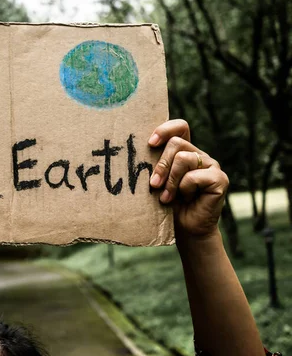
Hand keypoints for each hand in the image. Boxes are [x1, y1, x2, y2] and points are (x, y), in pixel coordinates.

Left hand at [148, 119, 228, 238]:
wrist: (184, 228)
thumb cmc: (166, 203)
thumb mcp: (157, 180)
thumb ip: (154, 164)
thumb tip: (136, 152)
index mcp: (184, 150)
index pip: (180, 127)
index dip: (165, 129)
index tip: (150, 143)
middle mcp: (199, 155)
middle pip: (176, 143)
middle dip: (161, 165)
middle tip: (153, 185)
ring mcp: (211, 165)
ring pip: (184, 158)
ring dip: (170, 181)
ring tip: (166, 197)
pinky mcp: (220, 179)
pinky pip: (195, 176)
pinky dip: (185, 189)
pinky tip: (187, 199)